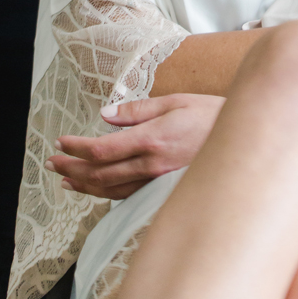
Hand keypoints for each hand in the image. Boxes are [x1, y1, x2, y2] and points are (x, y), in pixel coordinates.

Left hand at [46, 93, 224, 199]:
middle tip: (53, 162)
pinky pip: (128, 196)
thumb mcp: (176, 102)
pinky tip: (97, 190)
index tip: (61, 141)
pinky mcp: (164, 191)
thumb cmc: (212, 116)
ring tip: (66, 179)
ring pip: (111, 190)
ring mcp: (158, 183)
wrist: (245, 143)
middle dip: (73, 167)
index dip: (78, 147)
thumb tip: (106, 114)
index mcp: (152, 140)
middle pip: (101, 173)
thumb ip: (138, 109)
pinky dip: (106, 194)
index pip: (103, 149)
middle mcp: (152, 166)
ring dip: (85, 184)